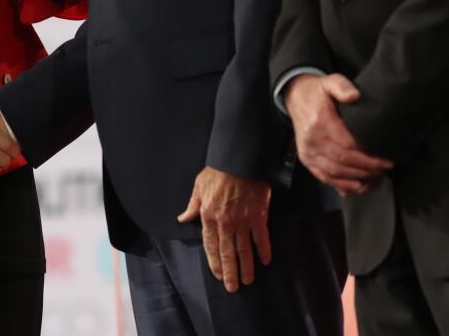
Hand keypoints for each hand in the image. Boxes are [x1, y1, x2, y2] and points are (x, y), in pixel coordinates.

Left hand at [176, 167, 271, 291]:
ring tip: (248, 280)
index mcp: (209, 217)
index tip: (218, 275)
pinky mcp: (259, 216)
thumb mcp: (198, 187)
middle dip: (230, 272)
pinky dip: (264, 250)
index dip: (215, 263)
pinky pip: (261, 237)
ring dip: (246, 267)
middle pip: (228, 253)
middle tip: (233, 287)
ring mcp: (243, 221)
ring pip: (244, 250)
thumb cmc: (217, 172)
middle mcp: (226, 224)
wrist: (239, 161)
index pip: (211, 247)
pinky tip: (265, 261)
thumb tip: (183, 218)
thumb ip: (192, 206)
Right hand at [284, 74, 392, 195]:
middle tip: (385, 169)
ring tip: (377, 178)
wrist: (296, 97)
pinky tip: (360, 186)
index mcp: (320, 122)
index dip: (368, 155)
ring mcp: (308, 153)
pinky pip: (325, 178)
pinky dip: (343, 186)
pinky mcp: (307, 160)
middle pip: (343, 162)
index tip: (386, 159)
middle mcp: (312, 140)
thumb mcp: (331, 81)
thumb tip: (354, 96)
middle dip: (368, 169)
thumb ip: (343, 86)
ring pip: (335, 173)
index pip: (348, 144)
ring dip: (358, 179)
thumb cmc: (318, 92)